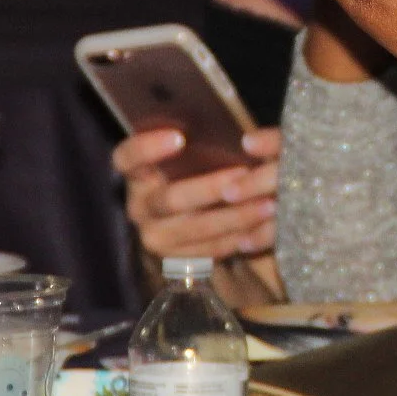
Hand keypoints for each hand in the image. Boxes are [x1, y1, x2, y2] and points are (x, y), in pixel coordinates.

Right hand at [114, 127, 281, 259]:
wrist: (197, 218)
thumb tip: (242, 135)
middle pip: (170, 199)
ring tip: (269, 204)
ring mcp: (154, 236)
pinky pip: (208, 250)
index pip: (127, 157)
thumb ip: (206, 141)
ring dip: (234, 217)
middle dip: (211, 188)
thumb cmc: (201, 171)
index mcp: (138, 173)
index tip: (179, 137)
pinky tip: (263, 226)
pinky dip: (239, 238)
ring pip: (193, 229)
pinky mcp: (175, 260)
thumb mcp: (196, 154)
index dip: (147, 147)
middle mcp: (140, 206)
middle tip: (246, 174)